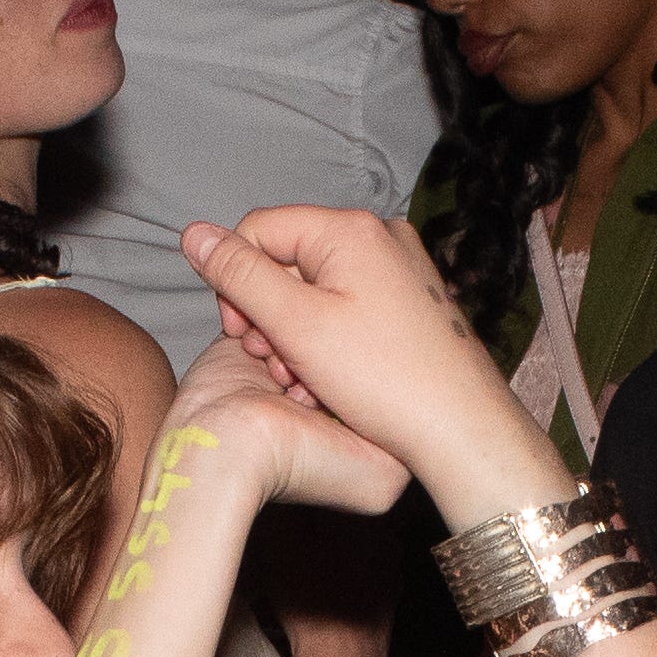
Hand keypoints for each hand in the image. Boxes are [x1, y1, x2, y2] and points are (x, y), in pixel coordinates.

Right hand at [182, 205, 568, 522]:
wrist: (463, 427)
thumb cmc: (384, 379)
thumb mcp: (295, 325)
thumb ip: (239, 275)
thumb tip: (193, 233)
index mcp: (349, 229)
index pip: (257, 231)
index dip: (234, 283)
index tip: (241, 335)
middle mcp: (379, 236)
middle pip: (287, 260)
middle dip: (267, 315)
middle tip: (273, 365)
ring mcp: (399, 268)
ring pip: (315, 290)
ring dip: (293, 336)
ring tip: (302, 382)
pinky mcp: (410, 302)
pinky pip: (348, 308)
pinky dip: (327, 341)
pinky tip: (329, 383)